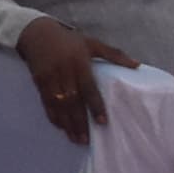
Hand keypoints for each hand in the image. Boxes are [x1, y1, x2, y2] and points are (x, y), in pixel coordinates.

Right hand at [15, 16, 137, 143]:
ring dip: (67, 123)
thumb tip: (137, 65)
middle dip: (79, 121)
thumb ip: (114, 54)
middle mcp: (64, 72)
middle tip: (86, 140)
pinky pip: (46, 101)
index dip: (95, 105)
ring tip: (75, 139)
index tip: (102, 122)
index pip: (88, 88)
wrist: (36, 32)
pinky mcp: (39, 81)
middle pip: (73, 101)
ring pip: (59, 104)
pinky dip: (53, 115)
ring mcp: (50, 77)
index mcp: (79, 63)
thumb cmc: (69, 39)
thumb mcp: (92, 43)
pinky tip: (60, 126)